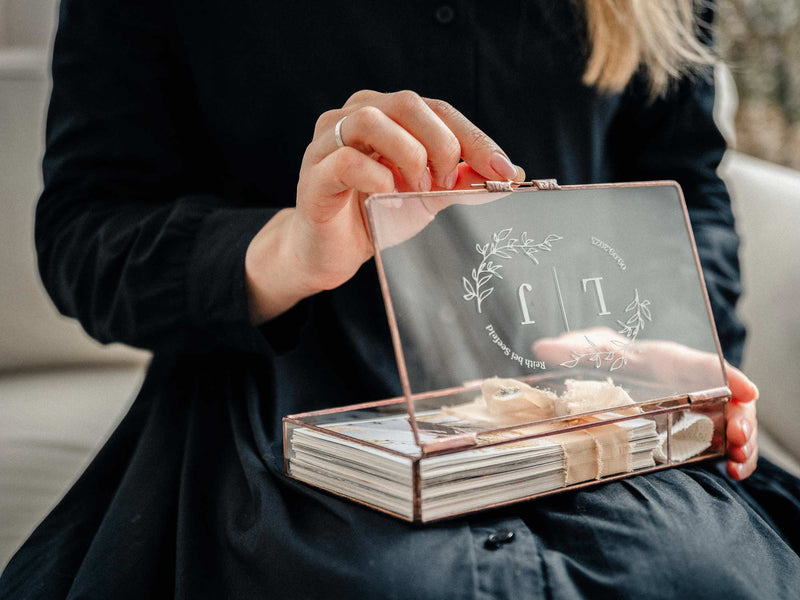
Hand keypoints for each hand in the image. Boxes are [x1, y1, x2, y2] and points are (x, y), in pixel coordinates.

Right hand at [245, 90, 523, 322]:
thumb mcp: (429, 198)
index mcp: (386, 115)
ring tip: (417, 190)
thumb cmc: (375, 216)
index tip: (504, 172)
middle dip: (441, 143)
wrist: (331, 253)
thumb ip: (463, 182)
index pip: (437, 109)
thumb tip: (512, 172)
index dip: (474, 138)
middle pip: (406, 103)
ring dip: (408, 156)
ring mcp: (327, 142)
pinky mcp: (313, 175)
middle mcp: (353, 116)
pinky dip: (377, 178)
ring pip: (370, 120)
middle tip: (448, 184)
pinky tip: (388, 197)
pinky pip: (346, 161)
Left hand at [533, 328, 759, 479]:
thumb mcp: (590, 349)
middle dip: (740, 418)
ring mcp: (697, 406)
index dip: (728, 376)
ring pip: (731, 422)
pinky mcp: (694, 428)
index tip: (746, 391)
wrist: (612, 367)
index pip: (704, 364)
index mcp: (668, 359)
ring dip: (741, 442)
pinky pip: (720, 442)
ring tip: (737, 462)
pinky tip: (731, 471)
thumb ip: (571, 348)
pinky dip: (731, 457)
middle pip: (729, 397)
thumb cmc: (608, 355)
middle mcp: (690, 382)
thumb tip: (543, 347)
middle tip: (737, 438)